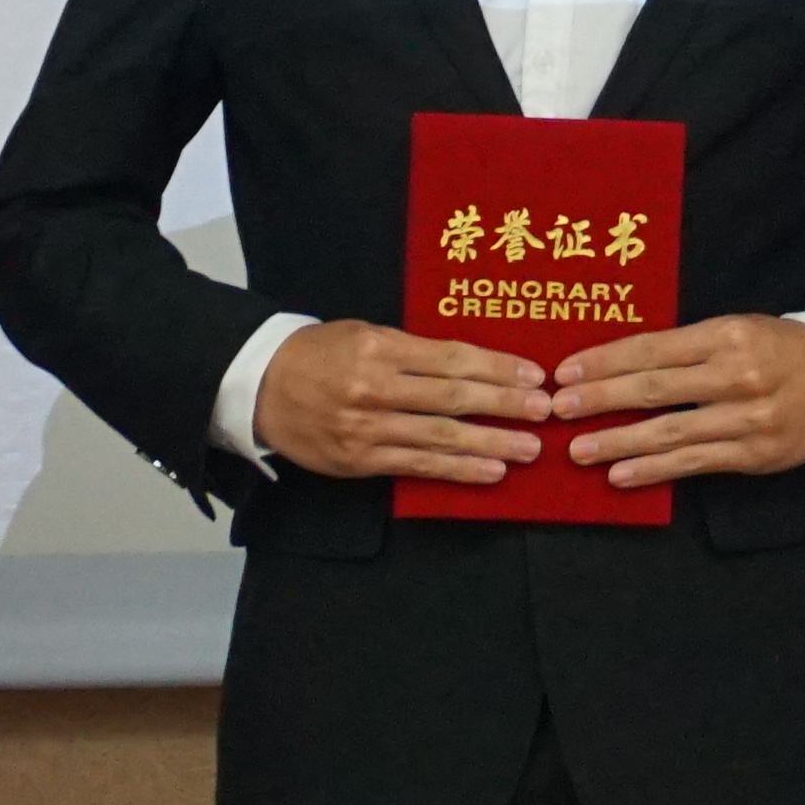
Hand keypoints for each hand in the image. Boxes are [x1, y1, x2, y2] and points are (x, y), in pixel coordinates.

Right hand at [254, 317, 553, 483]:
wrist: (261, 385)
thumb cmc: (320, 353)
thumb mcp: (365, 333)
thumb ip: (413, 349)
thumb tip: (473, 364)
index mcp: (380, 347)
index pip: (451, 358)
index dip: (496, 367)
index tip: (533, 374)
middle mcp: (376, 387)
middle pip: (453, 397)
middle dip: (504, 405)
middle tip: (544, 411)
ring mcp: (367, 428)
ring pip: (441, 437)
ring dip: (490, 444)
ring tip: (528, 448)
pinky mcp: (360, 459)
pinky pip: (418, 466)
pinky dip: (457, 470)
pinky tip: (490, 471)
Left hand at [553, 315, 804, 487]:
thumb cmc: (779, 347)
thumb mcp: (736, 328)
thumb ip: (687, 346)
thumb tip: (619, 363)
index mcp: (726, 335)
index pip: (652, 349)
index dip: (605, 361)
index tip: (566, 371)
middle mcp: (735, 375)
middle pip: (654, 389)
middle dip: (600, 400)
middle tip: (558, 409)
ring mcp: (746, 419)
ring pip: (669, 432)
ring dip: (618, 443)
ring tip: (579, 450)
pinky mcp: (753, 455)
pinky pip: (693, 464)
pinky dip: (654, 471)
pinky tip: (621, 476)